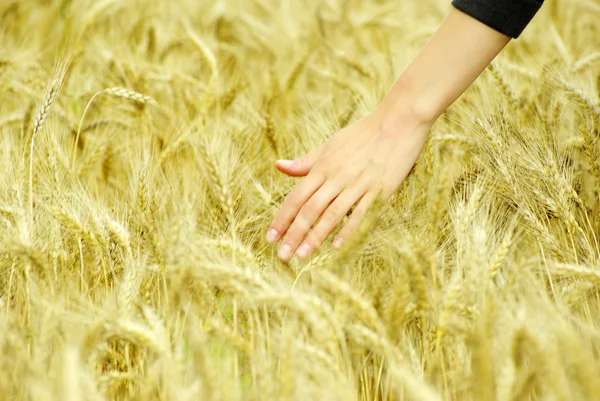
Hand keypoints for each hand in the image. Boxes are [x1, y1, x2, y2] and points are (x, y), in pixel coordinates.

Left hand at [265, 106, 431, 260]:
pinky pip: (360, 213)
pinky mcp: (379, 190)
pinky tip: (336, 246)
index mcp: (323, 166)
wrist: (398, 122)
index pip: (297, 197)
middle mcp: (337, 177)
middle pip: (310, 209)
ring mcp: (358, 184)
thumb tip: (278, 166)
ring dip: (316, 236)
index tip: (270, 238)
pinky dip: (348, 230)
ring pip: (332, 214)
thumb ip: (305, 162)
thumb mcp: (330, 144)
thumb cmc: (362, 134)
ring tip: (302, 255)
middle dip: (294, 233)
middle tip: (282, 255)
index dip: (282, 218)